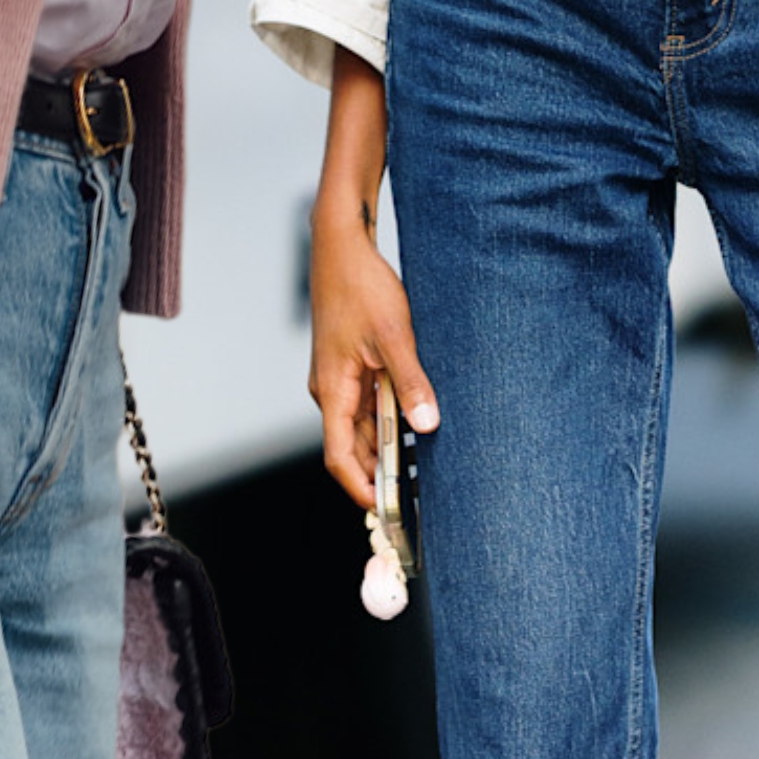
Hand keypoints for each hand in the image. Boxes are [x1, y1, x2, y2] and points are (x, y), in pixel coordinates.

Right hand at [309, 202, 436, 514]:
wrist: (341, 247)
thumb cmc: (362, 287)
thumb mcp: (394, 336)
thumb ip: (410, 383)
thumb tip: (427, 425)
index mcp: (333, 390)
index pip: (340, 458)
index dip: (362, 488)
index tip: (388, 511)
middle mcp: (331, 391)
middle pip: (354, 448)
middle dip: (381, 474)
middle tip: (417, 499)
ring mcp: (339, 380)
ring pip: (363, 427)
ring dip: (388, 447)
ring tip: (424, 468)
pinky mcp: (350, 367)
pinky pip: (368, 405)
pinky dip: (390, 420)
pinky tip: (416, 424)